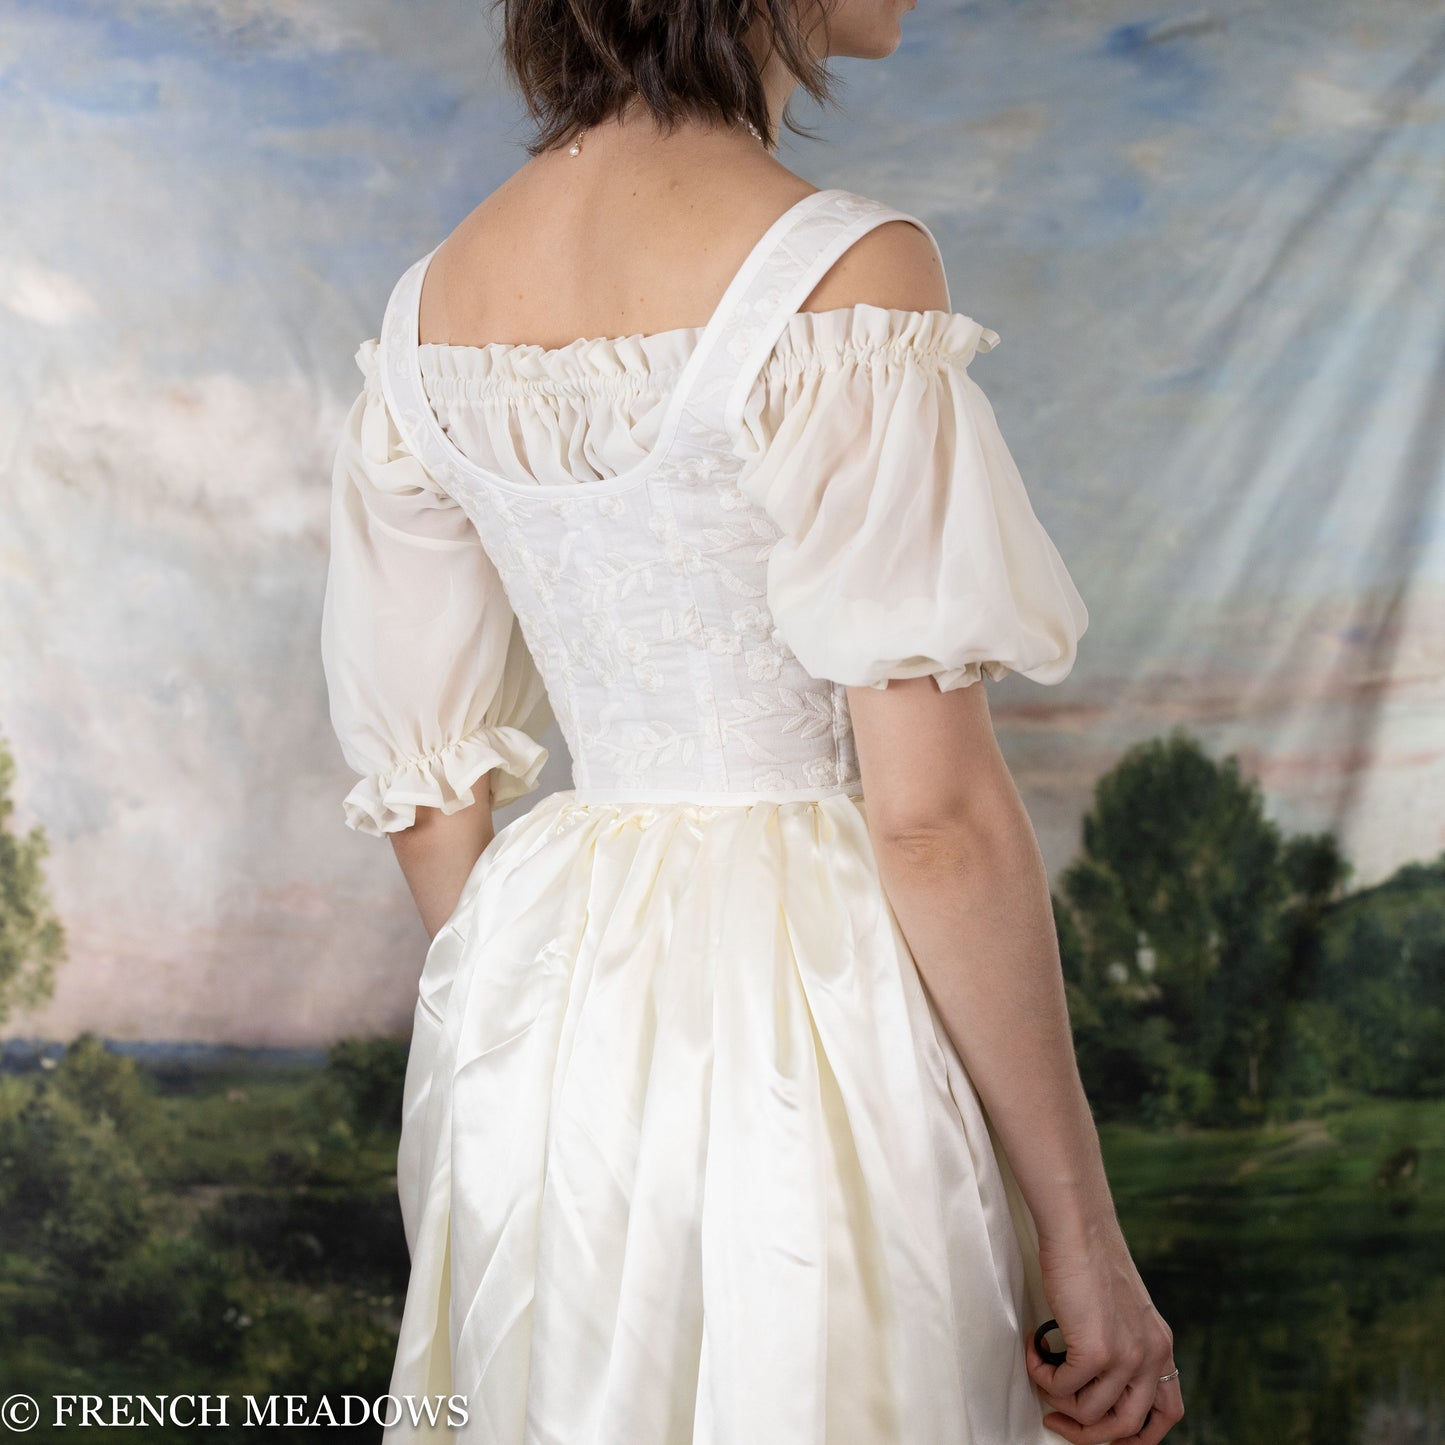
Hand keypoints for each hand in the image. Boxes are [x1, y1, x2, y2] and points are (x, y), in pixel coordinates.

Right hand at [1025, 1224, 1183, 1443]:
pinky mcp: (1096, 1351)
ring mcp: (1126, 1356)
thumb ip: (1124, 1342)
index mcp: (1160, 1346)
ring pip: (1090, 1414)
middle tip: (1059, 1418)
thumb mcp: (1125, 1309)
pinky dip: (1042, 1376)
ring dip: (1058, 1400)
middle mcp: (1151, 1356)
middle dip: (1088, 1433)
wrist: (1080, 1229)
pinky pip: (1062, 1387)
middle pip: (1128, 1427)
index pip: (1168, 1413)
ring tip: (1042, 1374)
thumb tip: (1096, 1380)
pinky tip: (1034, 1354)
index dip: (1138, 1435)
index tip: (1108, 1432)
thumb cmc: (1091, 1258)